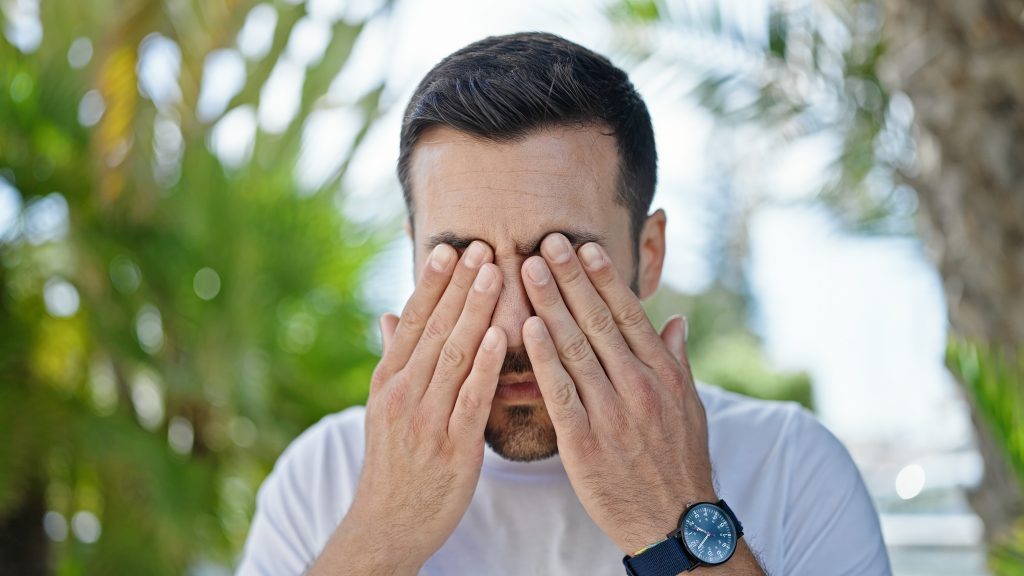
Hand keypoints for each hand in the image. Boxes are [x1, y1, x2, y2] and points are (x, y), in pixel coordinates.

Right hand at [315, 241, 505, 573]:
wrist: (389, 522)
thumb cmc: (395, 460)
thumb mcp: (384, 406)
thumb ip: (393, 358)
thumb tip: (388, 314)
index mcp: (388, 380)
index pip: (412, 321)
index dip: (433, 284)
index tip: (451, 248)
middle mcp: (403, 393)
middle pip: (435, 328)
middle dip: (460, 285)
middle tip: (482, 245)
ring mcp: (426, 419)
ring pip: (453, 355)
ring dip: (474, 311)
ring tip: (495, 273)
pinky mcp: (453, 446)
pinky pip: (471, 398)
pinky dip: (483, 365)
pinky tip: (498, 336)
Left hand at [520, 233, 714, 554]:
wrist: (673, 520)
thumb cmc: (679, 461)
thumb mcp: (690, 406)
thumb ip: (677, 359)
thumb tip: (674, 320)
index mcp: (663, 373)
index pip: (628, 314)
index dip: (603, 278)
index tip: (583, 247)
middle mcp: (639, 384)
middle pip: (598, 321)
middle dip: (570, 278)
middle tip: (546, 242)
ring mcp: (612, 411)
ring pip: (575, 347)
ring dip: (550, 303)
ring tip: (529, 269)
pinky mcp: (585, 440)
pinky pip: (559, 390)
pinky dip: (543, 357)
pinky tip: (526, 327)